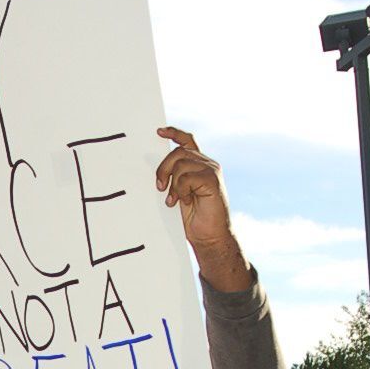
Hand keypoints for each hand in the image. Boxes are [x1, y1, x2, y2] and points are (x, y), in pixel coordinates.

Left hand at [155, 127, 250, 291]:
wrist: (209, 237)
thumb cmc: (194, 219)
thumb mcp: (179, 195)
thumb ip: (174, 179)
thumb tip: (157, 172)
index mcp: (199, 166)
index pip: (187, 141)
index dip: (174, 133)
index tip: (159, 131)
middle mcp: (207, 164)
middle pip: (178, 152)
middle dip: (163, 168)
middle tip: (159, 187)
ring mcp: (211, 170)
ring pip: (181, 163)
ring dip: (173, 184)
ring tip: (174, 200)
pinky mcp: (212, 179)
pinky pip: (187, 176)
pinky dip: (181, 190)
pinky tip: (187, 201)